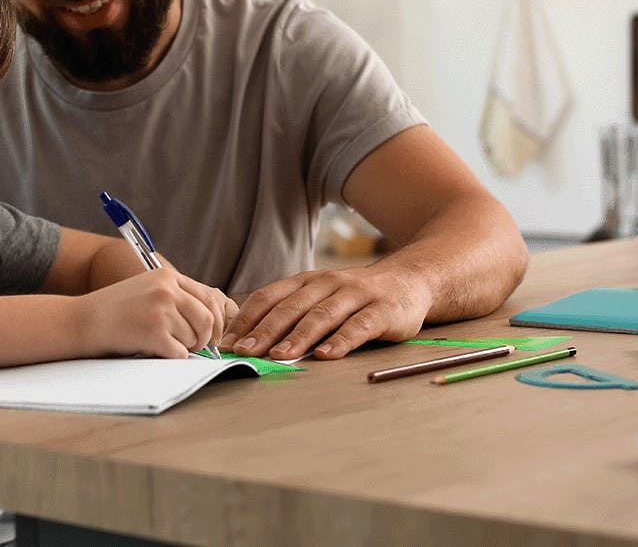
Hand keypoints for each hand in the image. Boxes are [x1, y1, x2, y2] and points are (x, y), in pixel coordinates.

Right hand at [78, 269, 235, 358]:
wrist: (83, 320)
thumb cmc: (115, 309)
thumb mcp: (147, 288)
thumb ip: (177, 296)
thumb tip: (210, 319)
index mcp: (168, 276)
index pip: (209, 297)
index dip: (217, 320)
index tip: (215, 334)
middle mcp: (167, 290)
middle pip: (207, 319)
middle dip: (206, 338)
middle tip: (197, 347)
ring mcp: (161, 311)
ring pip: (194, 338)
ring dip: (184, 348)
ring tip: (162, 343)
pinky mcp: (154, 333)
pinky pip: (179, 353)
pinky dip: (171, 357)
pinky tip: (154, 350)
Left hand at [219, 267, 427, 359]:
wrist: (410, 280)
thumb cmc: (356, 296)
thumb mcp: (321, 296)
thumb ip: (292, 312)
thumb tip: (249, 339)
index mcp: (306, 281)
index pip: (269, 297)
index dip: (247, 320)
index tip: (227, 343)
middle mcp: (327, 283)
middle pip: (290, 308)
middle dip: (264, 331)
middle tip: (245, 352)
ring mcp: (355, 295)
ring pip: (321, 316)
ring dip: (298, 337)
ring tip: (279, 355)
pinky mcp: (382, 310)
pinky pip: (358, 327)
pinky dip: (341, 341)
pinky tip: (326, 356)